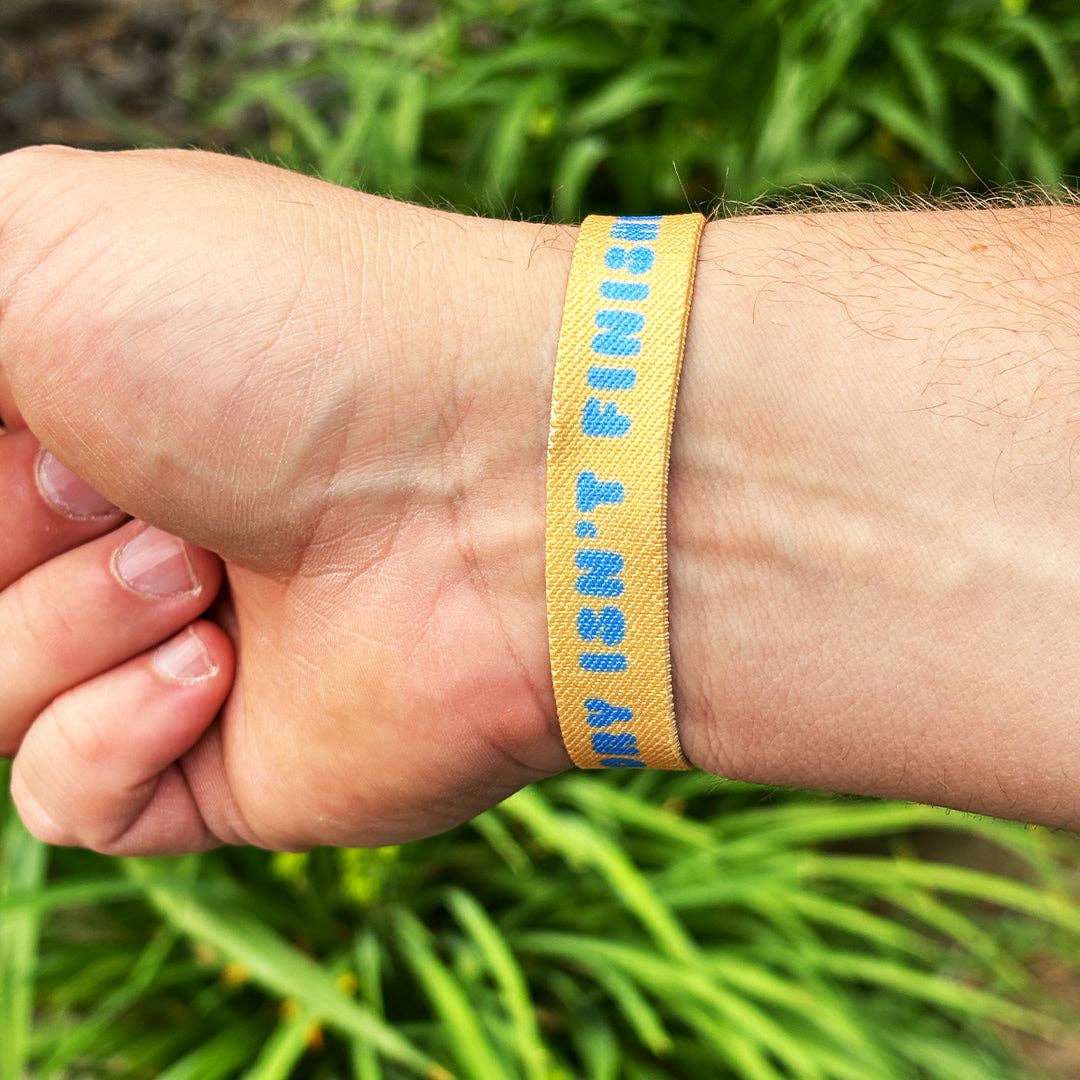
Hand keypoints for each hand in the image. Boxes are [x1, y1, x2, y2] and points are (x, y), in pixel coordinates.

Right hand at [0, 145, 572, 851]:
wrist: (497, 484)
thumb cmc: (287, 338)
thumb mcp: (49, 241)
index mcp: (84, 405)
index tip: (51, 427)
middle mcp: (129, 522)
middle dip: (17, 529)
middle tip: (133, 484)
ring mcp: (175, 646)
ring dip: (73, 619)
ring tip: (202, 566)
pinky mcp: (229, 764)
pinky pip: (73, 799)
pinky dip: (113, 734)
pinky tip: (221, 669)